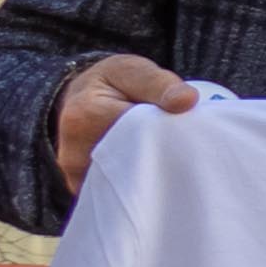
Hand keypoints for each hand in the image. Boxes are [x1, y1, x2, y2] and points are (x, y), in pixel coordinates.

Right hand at [51, 54, 200, 195]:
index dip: (170, 134)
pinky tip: (153, 175)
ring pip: (127, 184)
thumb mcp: (132, 71)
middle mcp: (74, 152)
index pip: (140, 133)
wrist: (78, 100)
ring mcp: (76, 177)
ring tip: (168, 159)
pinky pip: (117, 195)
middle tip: (189, 150)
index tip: (191, 131)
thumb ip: (159, 83)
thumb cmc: (111, 84)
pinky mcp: (82, 191)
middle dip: (163, 158)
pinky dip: (138, 186)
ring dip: (151, 174)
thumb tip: (187, 100)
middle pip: (134, 165)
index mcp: (86, 115)